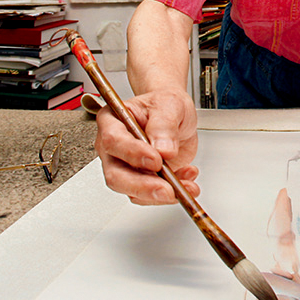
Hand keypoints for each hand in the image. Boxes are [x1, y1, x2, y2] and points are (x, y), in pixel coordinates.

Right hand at [94, 88, 199, 204]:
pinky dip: (172, 191)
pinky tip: (186, 178)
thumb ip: (164, 125)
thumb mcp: (169, 104)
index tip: (156, 160)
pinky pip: (152, 195)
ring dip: (161, 194)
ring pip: (133, 191)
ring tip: (185, 184)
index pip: (113, 141)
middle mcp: (114, 148)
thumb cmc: (165, 104)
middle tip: (166, 189)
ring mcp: (127, 166)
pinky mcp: (143, 179)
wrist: (176, 114)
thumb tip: (163, 149)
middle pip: (115, 175)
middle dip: (142, 186)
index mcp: (113, 121)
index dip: (132, 154)